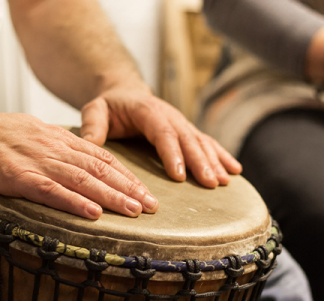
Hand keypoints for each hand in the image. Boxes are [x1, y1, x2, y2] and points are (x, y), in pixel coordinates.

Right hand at [0, 110, 157, 219]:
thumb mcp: (29, 134)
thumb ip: (53, 148)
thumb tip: (73, 164)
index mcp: (56, 139)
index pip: (101, 157)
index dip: (126, 175)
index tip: (145, 191)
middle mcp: (52, 148)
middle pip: (100, 168)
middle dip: (129, 188)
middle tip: (154, 206)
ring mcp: (35, 161)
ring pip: (83, 179)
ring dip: (112, 196)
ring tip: (135, 211)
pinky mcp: (16, 176)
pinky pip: (51, 190)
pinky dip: (74, 202)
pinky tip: (93, 213)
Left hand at [79, 85, 241, 187]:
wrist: (125, 93)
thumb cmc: (109, 106)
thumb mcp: (95, 110)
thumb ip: (92, 125)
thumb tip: (89, 144)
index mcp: (148, 111)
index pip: (163, 133)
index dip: (173, 153)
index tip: (180, 174)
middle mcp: (170, 116)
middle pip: (188, 139)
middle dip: (201, 162)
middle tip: (210, 183)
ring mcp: (182, 123)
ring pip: (202, 142)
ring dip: (215, 162)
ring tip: (224, 182)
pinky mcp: (188, 132)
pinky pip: (208, 143)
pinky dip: (223, 156)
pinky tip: (235, 172)